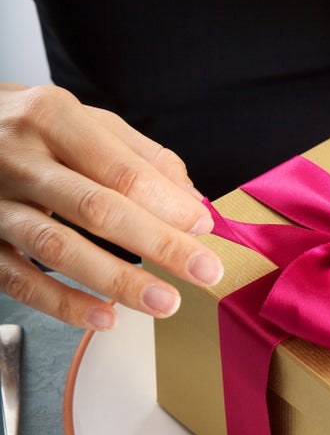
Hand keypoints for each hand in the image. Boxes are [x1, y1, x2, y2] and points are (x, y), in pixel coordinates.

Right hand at [0, 84, 223, 328]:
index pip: (120, 169)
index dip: (166, 203)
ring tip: (164, 303)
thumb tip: (191, 201)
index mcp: (52, 116)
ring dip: (116, 280)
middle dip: (158, 244)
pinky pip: (19, 279)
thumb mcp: (83, 120)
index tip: (204, 229)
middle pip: (96, 208)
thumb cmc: (31, 130)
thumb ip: (140, 157)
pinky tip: (105, 317)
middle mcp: (18, 157)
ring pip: (57, 247)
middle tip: (205, 272)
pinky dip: (63, 303)